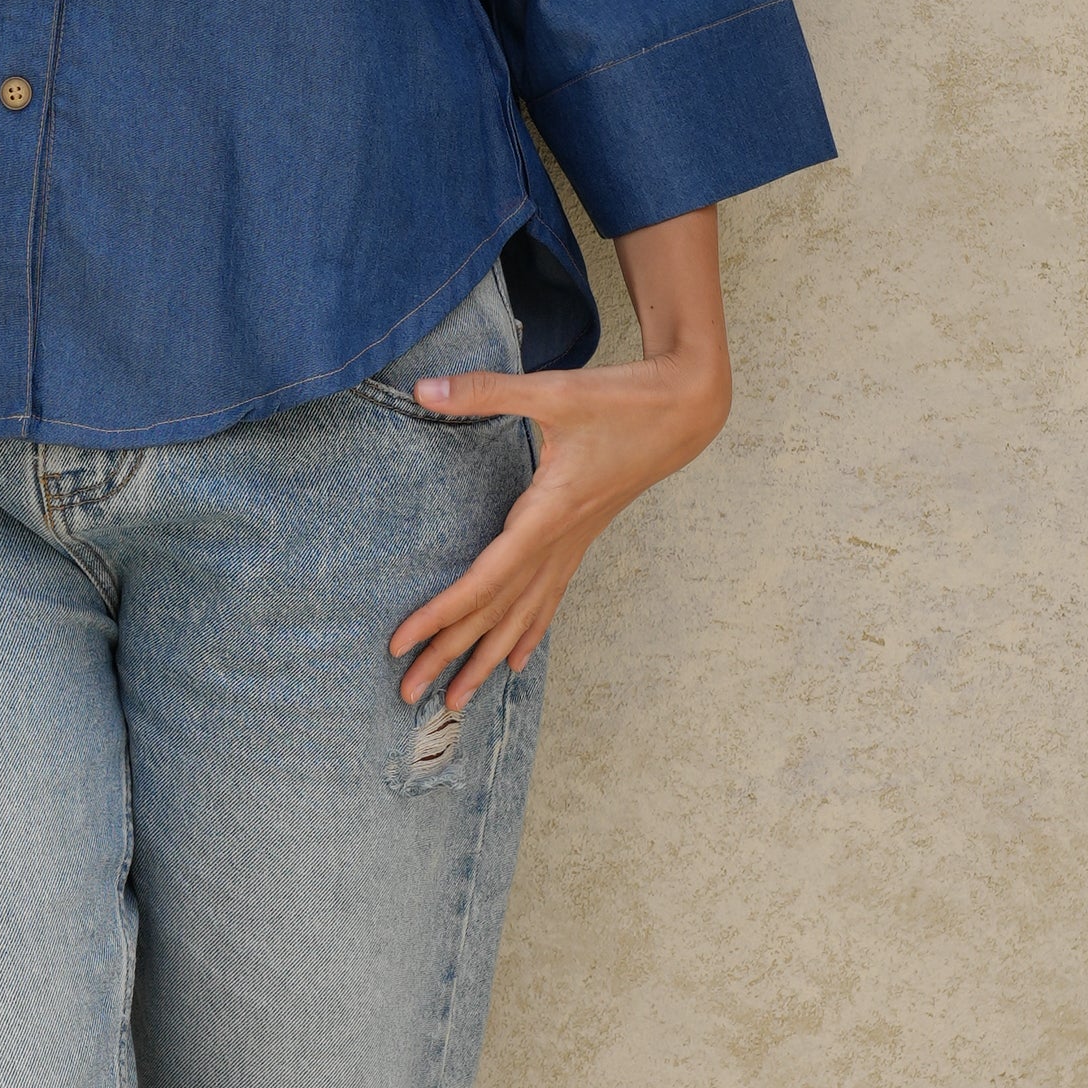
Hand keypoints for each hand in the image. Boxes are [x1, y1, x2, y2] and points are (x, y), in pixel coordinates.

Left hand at [390, 209, 734, 710]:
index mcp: (548, 515)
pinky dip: (528, 633)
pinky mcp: (581, 539)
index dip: (441, 614)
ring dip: (486, 659)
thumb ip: (484, 392)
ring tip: (453, 699)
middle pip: (497, 613)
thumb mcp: (552, 391)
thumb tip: (423, 387)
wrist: (685, 410)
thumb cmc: (622, 400)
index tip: (402, 642)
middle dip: (451, 655)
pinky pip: (549, 599)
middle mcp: (559, 543)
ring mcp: (573, 546)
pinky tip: (515, 662)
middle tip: (408, 694)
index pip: (485, 579)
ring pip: (523, 616)